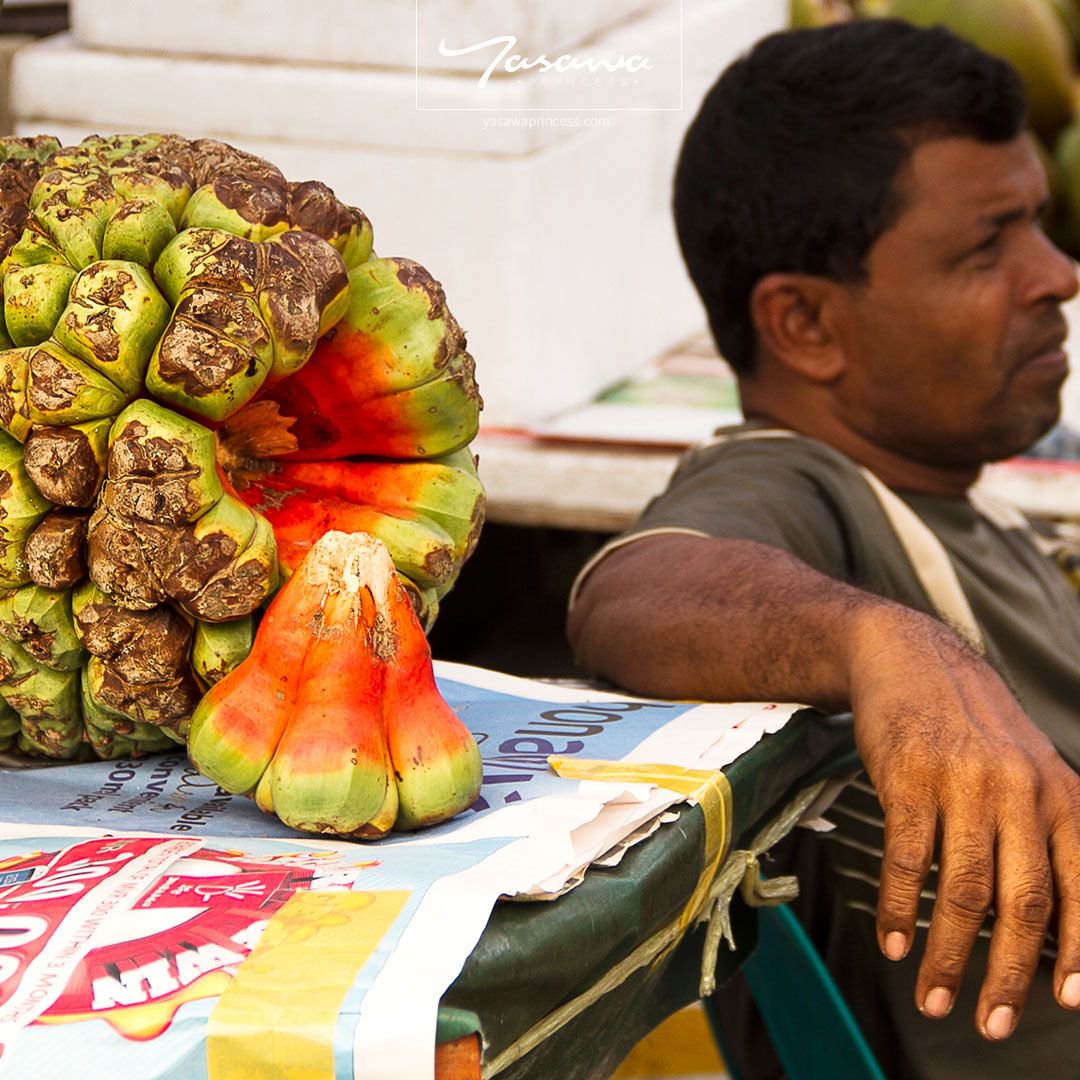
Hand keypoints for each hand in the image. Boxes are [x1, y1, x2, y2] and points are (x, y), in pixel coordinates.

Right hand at [848, 607, 1079, 1039]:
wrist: (910, 658)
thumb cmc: (972, 726)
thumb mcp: (1029, 770)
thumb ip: (1046, 834)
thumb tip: (1052, 924)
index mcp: (1062, 795)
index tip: (1068, 1002)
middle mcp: (1022, 790)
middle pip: (1023, 902)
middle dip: (1008, 974)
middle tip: (990, 1024)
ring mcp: (964, 781)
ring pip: (965, 890)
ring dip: (947, 955)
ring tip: (932, 997)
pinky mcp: (910, 776)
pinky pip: (910, 858)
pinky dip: (902, 908)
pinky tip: (893, 940)